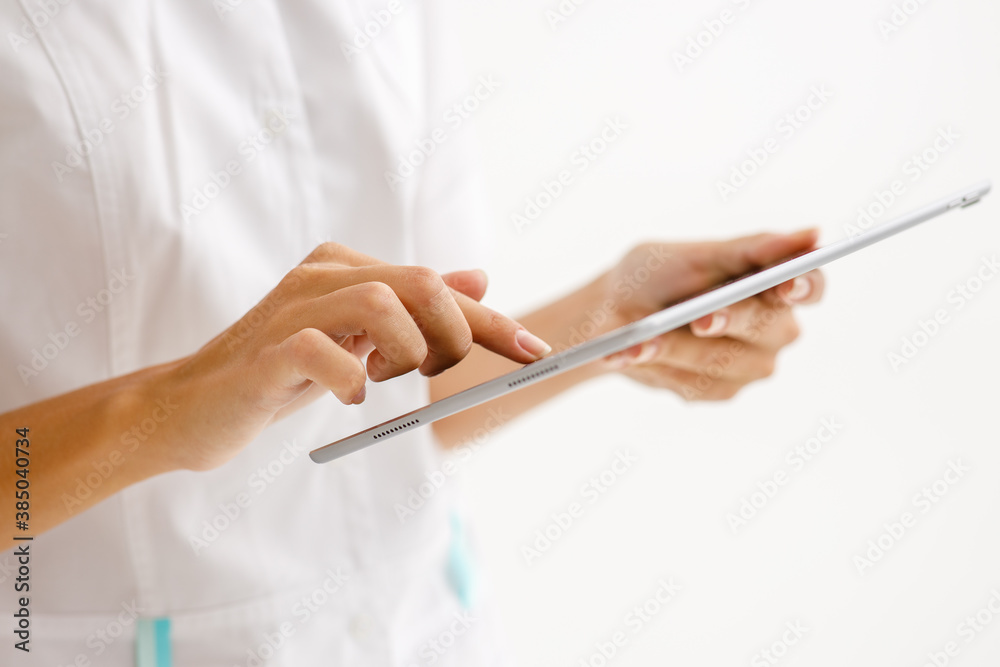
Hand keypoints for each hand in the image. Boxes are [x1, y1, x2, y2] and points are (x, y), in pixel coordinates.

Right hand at [162, 243, 550, 470]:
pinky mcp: (266, 351)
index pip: (435, 286)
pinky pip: (325, 352)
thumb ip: (412, 310)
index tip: (537, 352)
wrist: (192, 406)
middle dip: (454, 335)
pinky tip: (348, 397)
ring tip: (383, 379)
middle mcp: (322, 276)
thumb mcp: (358, 342)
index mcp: (347, 269)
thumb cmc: (282, 374)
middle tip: (435, 374)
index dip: (492, 321)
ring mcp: (290, 309)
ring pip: (384, 303)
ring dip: (406, 353)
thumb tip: (479, 279)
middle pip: (419, 285)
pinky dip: (352, 381)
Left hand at [596, 229, 824, 399]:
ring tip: (641, 338)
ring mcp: (750, 364)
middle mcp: (773, 328)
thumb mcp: (696, 255)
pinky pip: (698, 384)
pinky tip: (634, 353)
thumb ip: (751, 249)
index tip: (785, 285)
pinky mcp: (720, 389)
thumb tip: (813, 234)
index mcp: (774, 284)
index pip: (811, 286)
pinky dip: (661, 366)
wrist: (611, 315)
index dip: (805, 287)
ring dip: (679, 348)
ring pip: (728, 361)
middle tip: (699, 319)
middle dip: (731, 320)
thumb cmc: (657, 276)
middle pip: (773, 329)